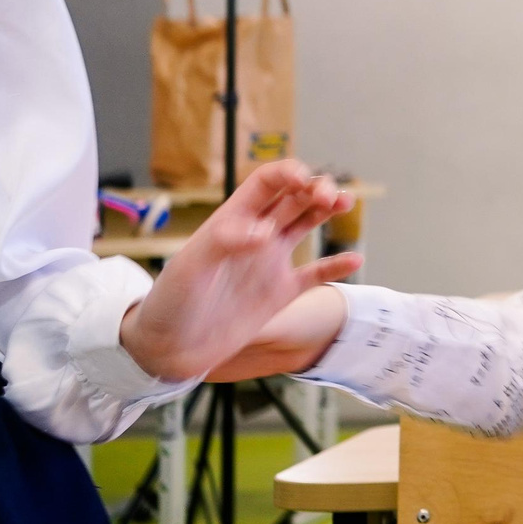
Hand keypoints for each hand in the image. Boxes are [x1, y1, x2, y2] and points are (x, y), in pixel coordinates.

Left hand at [117, 162, 358, 381]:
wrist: (169, 350)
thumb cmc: (171, 304)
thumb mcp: (190, 268)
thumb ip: (225, 242)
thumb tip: (266, 230)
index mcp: (233, 222)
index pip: (266, 183)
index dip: (288, 173)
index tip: (305, 181)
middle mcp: (256, 236)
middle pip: (294, 198)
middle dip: (316, 188)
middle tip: (330, 198)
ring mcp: (269, 264)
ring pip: (306, 224)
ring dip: (328, 210)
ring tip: (345, 203)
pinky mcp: (280, 294)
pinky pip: (315, 274)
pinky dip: (335, 266)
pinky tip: (354, 260)